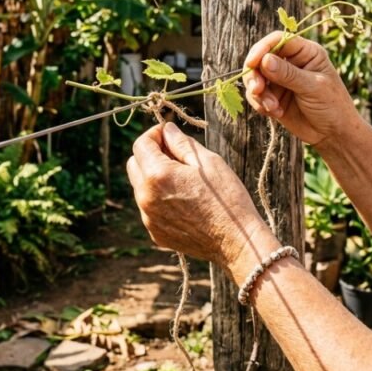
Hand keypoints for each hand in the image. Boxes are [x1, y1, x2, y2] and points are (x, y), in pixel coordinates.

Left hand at [126, 122, 276, 268]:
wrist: (236, 240)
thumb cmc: (227, 198)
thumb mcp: (208, 161)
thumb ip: (181, 142)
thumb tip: (167, 130)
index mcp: (157, 175)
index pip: (141, 145)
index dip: (155, 134)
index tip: (168, 133)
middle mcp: (146, 197)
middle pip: (134, 165)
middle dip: (150, 154)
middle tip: (176, 154)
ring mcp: (148, 218)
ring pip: (141, 187)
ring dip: (154, 177)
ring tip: (184, 180)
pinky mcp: (155, 233)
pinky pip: (150, 208)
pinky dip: (160, 199)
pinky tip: (185, 201)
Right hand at [243, 31, 358, 146]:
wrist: (333, 134)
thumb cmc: (332, 106)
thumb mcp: (313, 87)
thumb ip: (288, 74)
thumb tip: (264, 60)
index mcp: (306, 52)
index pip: (278, 40)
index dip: (262, 49)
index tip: (252, 63)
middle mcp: (291, 62)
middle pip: (261, 58)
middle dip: (255, 74)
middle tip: (257, 90)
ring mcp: (281, 80)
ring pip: (256, 78)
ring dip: (259, 93)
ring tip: (271, 107)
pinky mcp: (273, 97)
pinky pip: (256, 95)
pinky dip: (260, 104)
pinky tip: (275, 113)